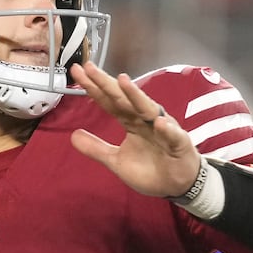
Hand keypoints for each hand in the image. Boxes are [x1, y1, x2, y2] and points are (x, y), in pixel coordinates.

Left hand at [68, 61, 203, 196]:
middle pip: (124, 99)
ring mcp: (163, 130)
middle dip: (107, 83)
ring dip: (136, 96)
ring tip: (123, 81)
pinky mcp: (180, 145)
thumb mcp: (117, 161)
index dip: (94, 88)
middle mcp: (145, 120)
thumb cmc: (151, 168)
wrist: (178, 185)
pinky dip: (167, 130)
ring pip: (147, 110)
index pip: (109, 101)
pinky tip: (158, 123)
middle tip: (89, 67)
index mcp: (131, 121)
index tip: (78, 72)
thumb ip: (96, 148)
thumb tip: (73, 135)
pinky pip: (173, 136)